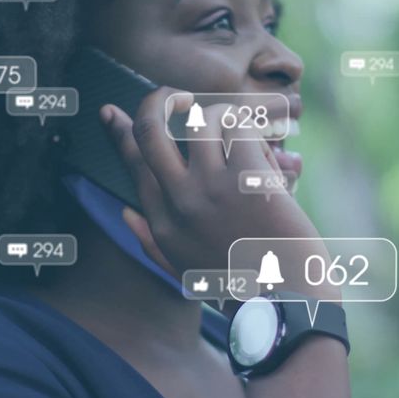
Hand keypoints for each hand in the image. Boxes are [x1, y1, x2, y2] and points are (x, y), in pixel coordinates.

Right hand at [103, 88, 335, 299]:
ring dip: (221, 117)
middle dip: (158, 100)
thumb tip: (126, 213)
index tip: (111, 111)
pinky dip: (252, 130)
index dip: (120, 131)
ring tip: (238, 134)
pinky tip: (264, 150)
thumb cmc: (240, 285)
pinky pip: (240, 126)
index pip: (132, 162)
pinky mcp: (248, 178)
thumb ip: (150, 241)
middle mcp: (180, 200)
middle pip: (152, 129)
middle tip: (175, 94)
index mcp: (163, 221)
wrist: (287, 303)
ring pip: (201, 119)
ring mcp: (213, 187)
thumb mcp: (184, 269)